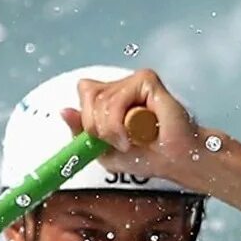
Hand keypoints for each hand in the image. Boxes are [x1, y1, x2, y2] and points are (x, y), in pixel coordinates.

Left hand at [61, 67, 210, 187]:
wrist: (176, 160)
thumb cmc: (147, 156)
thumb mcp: (104, 151)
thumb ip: (82, 132)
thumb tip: (64, 112)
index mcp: (111, 97)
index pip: (85, 92)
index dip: (87, 117)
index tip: (102, 139)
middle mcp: (122, 85)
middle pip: (88, 94)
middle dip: (96, 126)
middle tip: (118, 142)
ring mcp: (134, 81)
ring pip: (101, 100)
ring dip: (111, 130)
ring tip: (129, 141)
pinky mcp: (146, 80)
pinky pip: (118, 99)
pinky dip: (120, 122)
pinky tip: (138, 132)